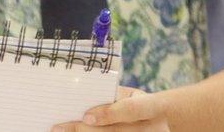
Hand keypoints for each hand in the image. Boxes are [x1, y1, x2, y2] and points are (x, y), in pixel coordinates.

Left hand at [52, 86, 169, 130]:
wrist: (162, 121)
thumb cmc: (137, 103)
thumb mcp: (131, 95)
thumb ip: (112, 98)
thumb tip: (81, 98)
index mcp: (153, 107)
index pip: (132, 110)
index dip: (108, 114)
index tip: (85, 117)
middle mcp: (155, 128)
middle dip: (88, 131)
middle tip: (61, 128)